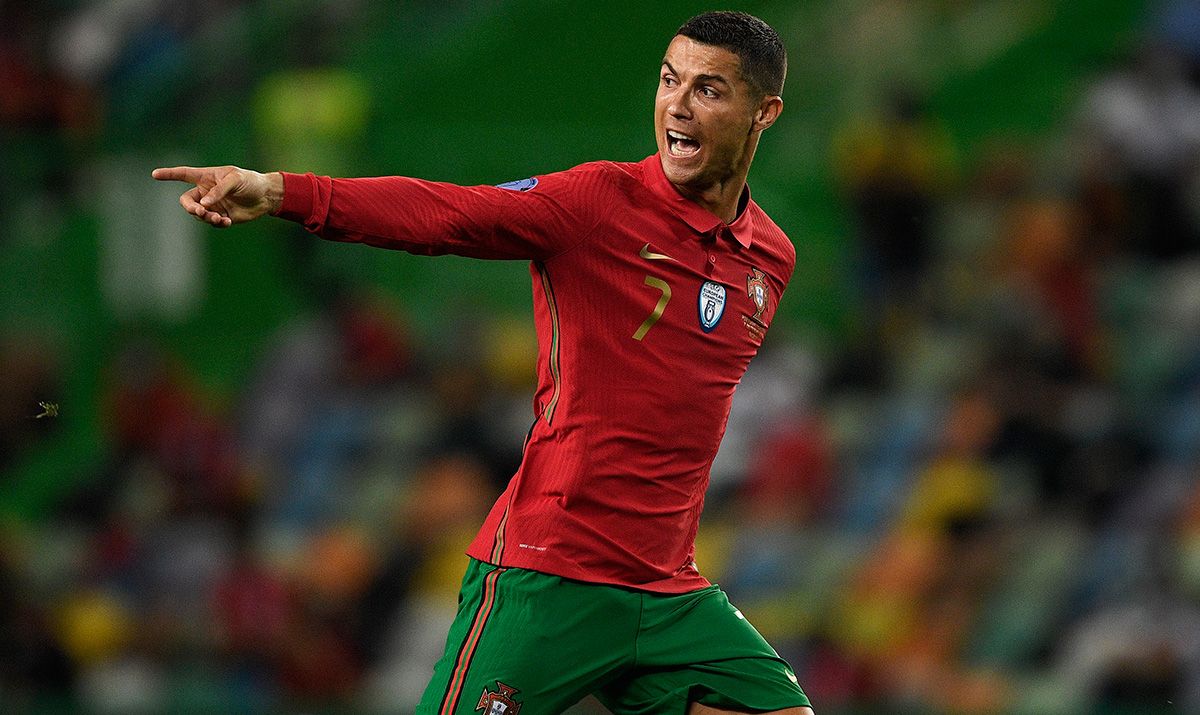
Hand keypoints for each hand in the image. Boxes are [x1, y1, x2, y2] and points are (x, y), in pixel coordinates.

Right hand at [151, 165, 283, 227]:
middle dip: (191, 208)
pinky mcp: (222, 217)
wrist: (266, 196)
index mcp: (206, 177)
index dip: (169, 174)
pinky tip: (226, 222)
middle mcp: (206, 192)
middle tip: (201, 212)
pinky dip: (217, 223)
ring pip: (199, 214)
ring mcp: (213, 205)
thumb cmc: (250, 181)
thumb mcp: (235, 180)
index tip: (154, 174)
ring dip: (206, 217)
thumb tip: (204, 204)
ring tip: (219, 218)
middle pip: (187, 201)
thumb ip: (219, 190)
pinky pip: (212, 223)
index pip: (183, 174)